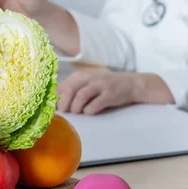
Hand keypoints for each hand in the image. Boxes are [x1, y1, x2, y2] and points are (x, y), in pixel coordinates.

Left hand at [56, 71, 174, 114]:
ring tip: (78, 112)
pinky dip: (89, 111)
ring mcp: (100, 85)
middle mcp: (89, 78)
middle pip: (68, 91)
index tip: (57, 109)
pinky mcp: (110, 94)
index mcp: (79, 76)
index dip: (56, 100)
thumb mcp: (87, 84)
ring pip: (80, 96)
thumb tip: (55, 104)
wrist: (132, 84)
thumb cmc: (104, 87)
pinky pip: (95, 104)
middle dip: (64, 104)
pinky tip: (90, 112)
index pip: (61, 87)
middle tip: (65, 112)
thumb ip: (72, 91)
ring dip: (76, 108)